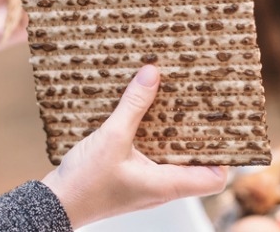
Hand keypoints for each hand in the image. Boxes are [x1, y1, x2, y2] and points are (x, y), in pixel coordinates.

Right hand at [41, 65, 228, 228]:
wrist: (54, 205)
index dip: (225, 156)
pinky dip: (154, 137)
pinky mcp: (131, 178)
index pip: (215, 179)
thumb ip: (133, 106)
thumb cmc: (84, 183)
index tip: (224, 127)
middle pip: (197, 164)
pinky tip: (144, 114)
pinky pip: (153, 157)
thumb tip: (153, 74)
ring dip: (175, 134)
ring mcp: (146, 185)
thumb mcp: (111, 138)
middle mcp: (161, 188)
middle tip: (201, 106)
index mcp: (166, 184)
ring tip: (175, 103)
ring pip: (173, 158)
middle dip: (200, 136)